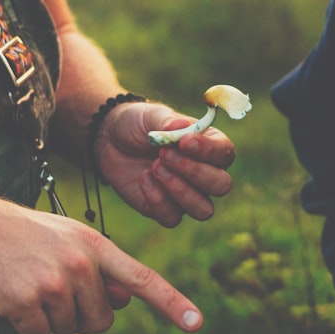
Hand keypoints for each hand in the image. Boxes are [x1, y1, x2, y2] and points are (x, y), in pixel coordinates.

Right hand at [0, 190, 202, 333]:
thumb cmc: (19, 235)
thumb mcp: (65, 238)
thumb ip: (97, 268)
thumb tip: (124, 302)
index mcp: (95, 245)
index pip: (141, 278)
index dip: (171, 303)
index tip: (197, 324)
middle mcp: (81, 262)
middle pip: (102, 320)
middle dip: (80, 316)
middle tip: (49, 287)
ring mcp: (54, 282)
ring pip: (70, 329)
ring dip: (49, 318)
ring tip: (26, 284)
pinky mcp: (27, 301)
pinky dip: (23, 325)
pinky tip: (8, 296)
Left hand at [96, 102, 235, 226]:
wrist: (110, 140)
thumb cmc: (138, 124)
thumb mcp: (151, 116)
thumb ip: (168, 122)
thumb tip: (183, 127)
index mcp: (208, 146)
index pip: (224, 153)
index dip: (209, 151)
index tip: (184, 142)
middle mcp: (204, 174)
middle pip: (221, 185)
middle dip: (195, 172)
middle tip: (164, 155)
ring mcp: (186, 195)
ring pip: (203, 210)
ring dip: (180, 190)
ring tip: (155, 167)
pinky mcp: (165, 209)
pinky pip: (172, 217)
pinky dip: (158, 200)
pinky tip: (144, 178)